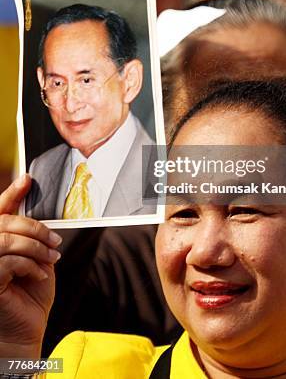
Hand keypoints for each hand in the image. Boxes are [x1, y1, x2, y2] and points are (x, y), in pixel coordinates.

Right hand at [0, 175, 61, 357]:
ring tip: (50, 259)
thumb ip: (31, 236)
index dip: (11, 193)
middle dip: (34, 228)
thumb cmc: (30, 296)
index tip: (28, 179)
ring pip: (6, 240)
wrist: (26, 331)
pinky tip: (39, 274)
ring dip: (35, 247)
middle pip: (4, 222)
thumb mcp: (35, 257)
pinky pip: (7, 262)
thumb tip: (38, 211)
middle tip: (55, 241)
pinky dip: (29, 265)